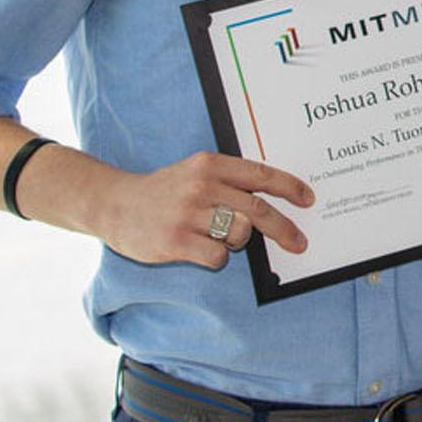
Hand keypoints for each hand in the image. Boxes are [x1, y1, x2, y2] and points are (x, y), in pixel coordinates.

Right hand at [93, 151, 313, 267]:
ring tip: (216, 234)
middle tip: (299, 242)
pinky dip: (218, 256)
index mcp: (209, 164)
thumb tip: (271, 199)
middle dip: (284, 228)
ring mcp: (188, 213)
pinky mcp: (175, 241)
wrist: (114, 204)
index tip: (307, 199)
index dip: (289, 187)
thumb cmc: (163, 191)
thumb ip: (229, 180)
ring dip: (239, 240)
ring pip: (240, 233)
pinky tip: (201, 248)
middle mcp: (201, 186)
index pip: (260, 174)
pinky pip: (218, 255)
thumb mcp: (195, 172)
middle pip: (258, 209)